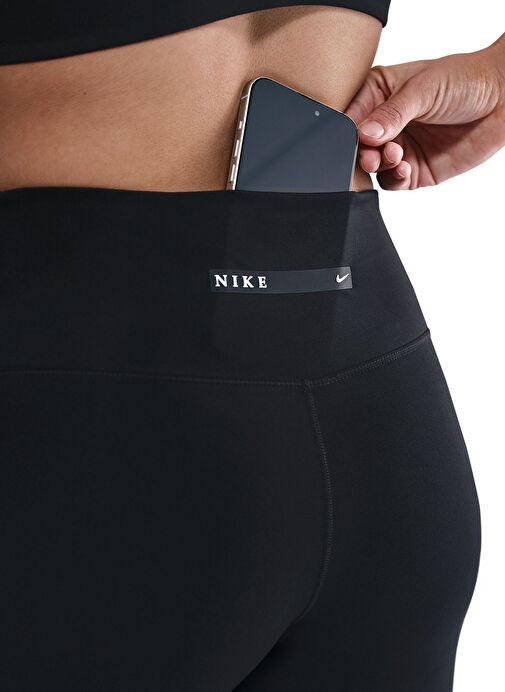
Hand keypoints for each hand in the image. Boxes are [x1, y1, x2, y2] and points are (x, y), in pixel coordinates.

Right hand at [345, 35, 504, 189]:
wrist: (503, 99)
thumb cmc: (465, 80)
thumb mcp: (425, 88)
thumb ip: (393, 113)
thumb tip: (366, 134)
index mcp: (378, 93)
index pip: (351, 114)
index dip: (346, 129)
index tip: (353, 137)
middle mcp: (383, 123)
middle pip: (356, 145)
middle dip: (361, 152)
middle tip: (371, 153)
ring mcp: (396, 147)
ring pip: (370, 166)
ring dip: (377, 165)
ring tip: (394, 155)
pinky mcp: (411, 169)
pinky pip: (391, 181)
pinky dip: (393, 178)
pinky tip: (403, 167)